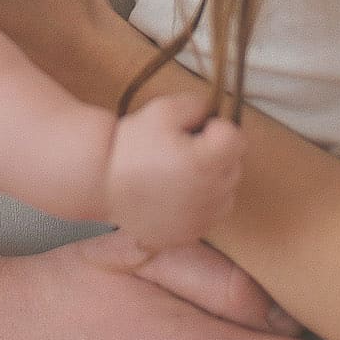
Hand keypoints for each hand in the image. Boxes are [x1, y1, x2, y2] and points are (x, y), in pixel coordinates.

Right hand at [107, 92, 244, 247]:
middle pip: (234, 164)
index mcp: (207, 163)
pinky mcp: (192, 234)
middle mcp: (211, 195)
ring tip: (177, 173)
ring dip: (211, 179)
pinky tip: (174, 194)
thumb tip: (215, 114)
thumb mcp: (164, 109)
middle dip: (215, 153)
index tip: (195, 131)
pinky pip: (210, 213)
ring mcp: (203, 219)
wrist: (102, 183)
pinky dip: (200, 203)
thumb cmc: (132, 144)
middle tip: (182, 150)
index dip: (217, 128)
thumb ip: (199, 105)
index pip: (238, 138)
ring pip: (226, 191)